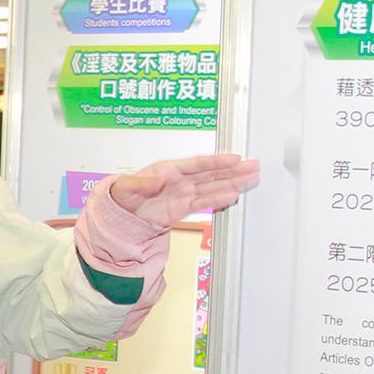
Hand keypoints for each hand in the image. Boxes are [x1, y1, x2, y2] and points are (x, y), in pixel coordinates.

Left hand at [101, 152, 261, 229]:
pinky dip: (218, 201)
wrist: (121, 215)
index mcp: (168, 169)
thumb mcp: (126, 187)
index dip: (216, 161)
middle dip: (233, 170)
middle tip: (253, 167)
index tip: (234, 158)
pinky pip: (204, 203)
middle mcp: (180, 180)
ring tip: (250, 180)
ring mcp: (184, 193)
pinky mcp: (183, 208)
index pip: (197, 163)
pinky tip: (233, 197)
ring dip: (232, 183)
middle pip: (211, 174)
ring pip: (212, 187)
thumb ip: (141, 182)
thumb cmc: (122, 196)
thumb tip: (159, 179)